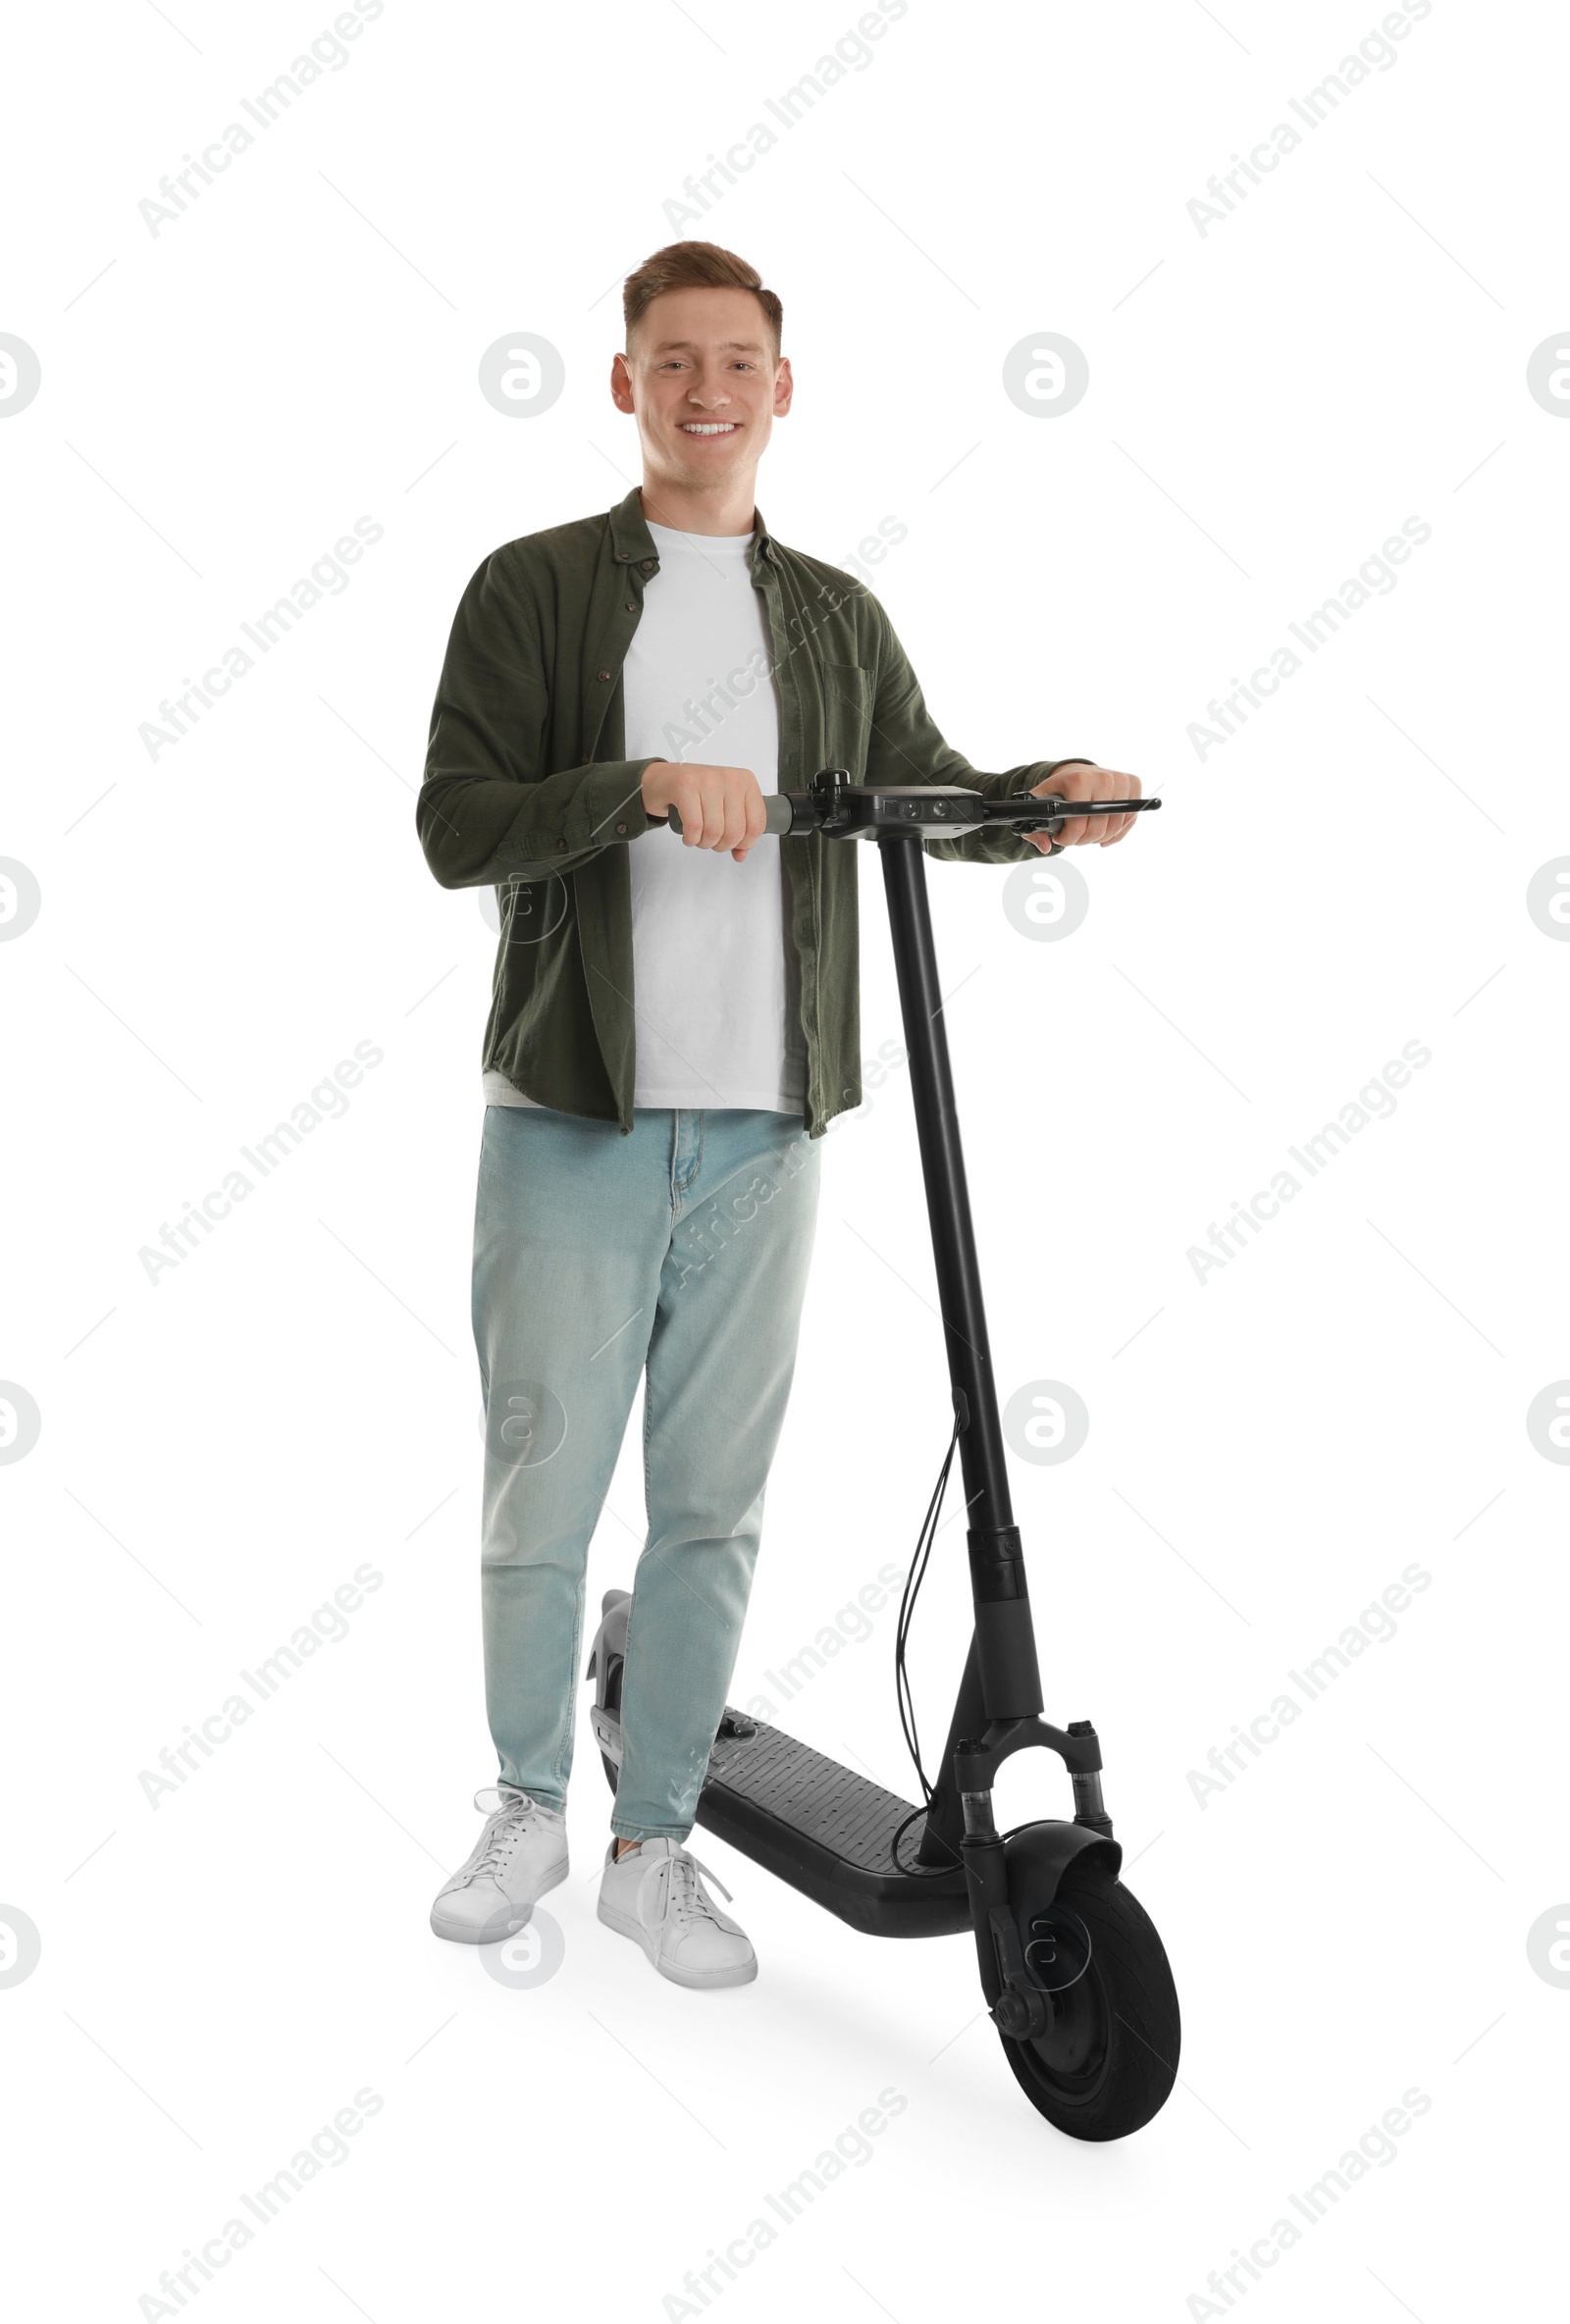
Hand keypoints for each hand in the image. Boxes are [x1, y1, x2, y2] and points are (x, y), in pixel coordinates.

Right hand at [641, 761, 767, 860]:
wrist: (663, 780)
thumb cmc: (695, 794)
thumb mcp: (723, 808)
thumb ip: (738, 830)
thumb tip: (741, 854)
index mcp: (745, 781)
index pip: (757, 823)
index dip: (745, 843)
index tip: (733, 844)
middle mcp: (730, 778)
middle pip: (735, 832)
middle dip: (721, 845)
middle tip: (711, 840)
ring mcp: (708, 780)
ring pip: (715, 831)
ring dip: (704, 843)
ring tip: (698, 836)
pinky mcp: (686, 786)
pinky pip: (694, 826)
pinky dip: (691, 838)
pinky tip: (688, 835)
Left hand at [1024, 762, 1141, 851]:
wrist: (1076, 771)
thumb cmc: (1058, 790)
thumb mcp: (1040, 804)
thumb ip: (1034, 828)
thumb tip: (1045, 846)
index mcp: (1079, 779)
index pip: (1078, 824)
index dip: (1068, 838)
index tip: (1060, 837)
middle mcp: (1103, 778)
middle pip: (1098, 830)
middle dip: (1082, 840)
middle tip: (1073, 836)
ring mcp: (1121, 781)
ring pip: (1114, 829)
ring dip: (1098, 838)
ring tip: (1086, 832)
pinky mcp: (1133, 785)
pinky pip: (1129, 821)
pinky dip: (1116, 833)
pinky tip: (1103, 834)